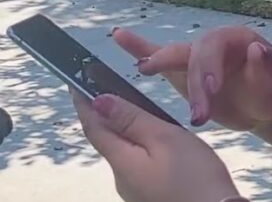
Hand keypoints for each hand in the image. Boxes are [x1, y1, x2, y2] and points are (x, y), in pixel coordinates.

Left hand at [72, 91, 241, 201]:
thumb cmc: (196, 178)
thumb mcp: (165, 139)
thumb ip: (132, 119)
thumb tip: (100, 102)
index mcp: (122, 162)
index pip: (94, 126)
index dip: (84, 102)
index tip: (76, 81)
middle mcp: (123, 178)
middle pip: (107, 139)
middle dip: (104, 114)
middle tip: (103, 87)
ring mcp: (137, 188)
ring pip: (124, 151)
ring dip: (124, 129)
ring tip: (133, 108)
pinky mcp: (152, 192)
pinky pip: (139, 163)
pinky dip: (139, 145)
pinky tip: (154, 139)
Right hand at [113, 26, 271, 130]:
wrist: (265, 102)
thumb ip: (266, 67)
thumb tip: (256, 49)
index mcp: (234, 39)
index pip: (215, 50)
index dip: (210, 67)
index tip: (211, 90)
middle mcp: (211, 42)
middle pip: (192, 55)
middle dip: (192, 83)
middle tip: (198, 114)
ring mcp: (194, 54)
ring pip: (172, 55)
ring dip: (159, 64)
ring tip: (145, 69)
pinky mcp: (181, 70)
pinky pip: (158, 54)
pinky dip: (138, 47)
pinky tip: (119, 35)